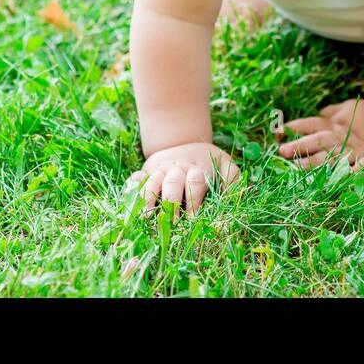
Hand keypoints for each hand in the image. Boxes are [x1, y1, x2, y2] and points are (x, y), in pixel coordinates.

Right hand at [125, 141, 239, 218]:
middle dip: (172, 203)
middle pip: (173, 184)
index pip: (196, 182)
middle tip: (172, 223)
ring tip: (147, 217)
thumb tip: (234, 197)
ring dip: (149, 198)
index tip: (194, 219)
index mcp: (197, 169)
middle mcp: (177, 169)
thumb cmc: (207, 160)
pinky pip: (136, 178)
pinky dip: (132, 186)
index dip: (194, 200)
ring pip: (152, 181)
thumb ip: (233, 178)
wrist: (182, 140)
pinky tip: (129, 197)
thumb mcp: (224, 163)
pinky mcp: (146, 172)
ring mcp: (160, 170)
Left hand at [278, 97, 363, 169]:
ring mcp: (352, 151)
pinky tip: (337, 181)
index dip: (293, 128)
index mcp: (333, 124)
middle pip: (317, 140)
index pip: (309, 124)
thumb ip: (331, 111)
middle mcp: (339, 137)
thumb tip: (319, 111)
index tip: (277, 132)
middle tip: (282, 151)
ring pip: (331, 157)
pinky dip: (349, 175)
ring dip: (314, 163)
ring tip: (298, 167)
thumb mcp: (348, 108)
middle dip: (300, 146)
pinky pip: (356, 170)